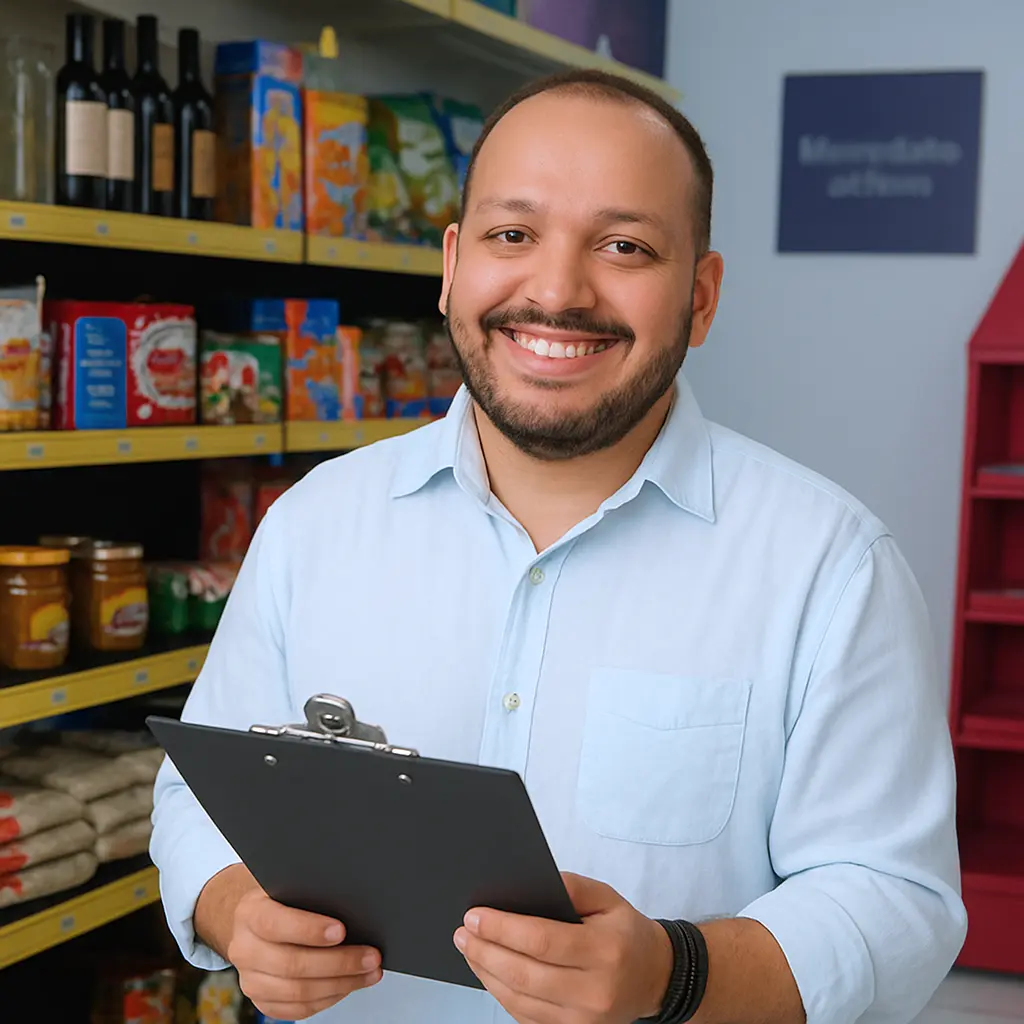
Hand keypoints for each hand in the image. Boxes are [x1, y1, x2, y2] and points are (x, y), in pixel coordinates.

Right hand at [224, 884, 381, 1020]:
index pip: (275, 923)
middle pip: (292, 964)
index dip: (309, 929)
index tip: (341, 930)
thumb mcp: (290, 885)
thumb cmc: (282, 900)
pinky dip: (329, 998)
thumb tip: (352, 902)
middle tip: (371, 956)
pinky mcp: (262, 1001)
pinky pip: (298, 1009)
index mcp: (250, 913)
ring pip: (298, 991)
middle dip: (339, 962)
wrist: (255, 922)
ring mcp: (251, 979)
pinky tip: (348, 985)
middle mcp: (245, 949)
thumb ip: (311, 892)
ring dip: (341, 984)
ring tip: (369, 972)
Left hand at [453, 872, 673, 1023]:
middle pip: (525, 974)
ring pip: (520, 1000)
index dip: (503, 929)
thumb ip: (570, 886)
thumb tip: (527, 884)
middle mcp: (595, 990)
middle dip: (485, 951)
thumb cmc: (626, 932)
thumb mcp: (606, 897)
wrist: (655, 976)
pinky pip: (527, 1017)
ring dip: (487, 974)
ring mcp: (584, 1020)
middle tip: (462, 933)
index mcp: (605, 950)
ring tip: (469, 950)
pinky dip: (502, 994)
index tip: (475, 915)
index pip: (542, 941)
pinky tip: (489, 973)